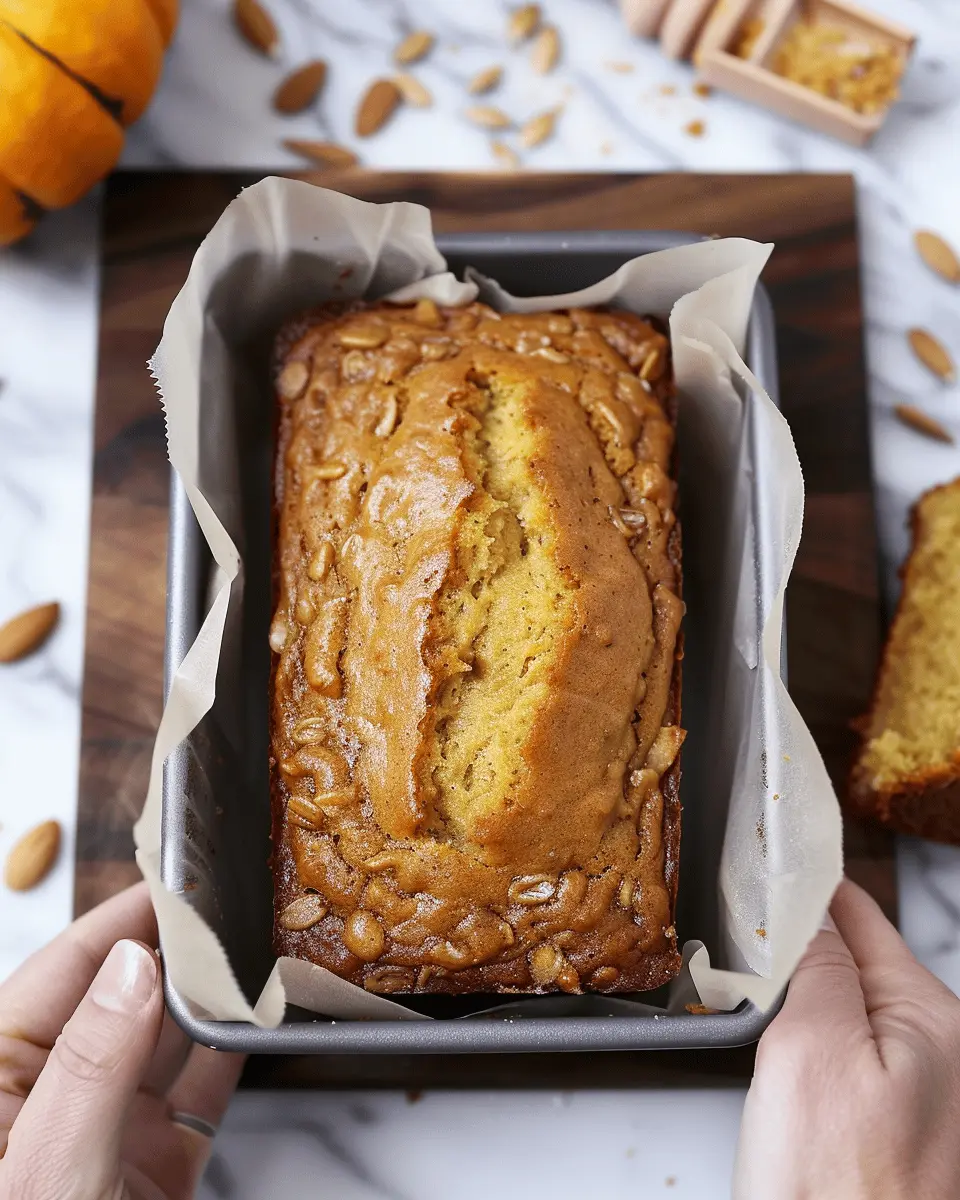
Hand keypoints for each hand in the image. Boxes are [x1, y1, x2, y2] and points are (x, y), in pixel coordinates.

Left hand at [0, 882, 243, 1198]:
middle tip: (232, 903)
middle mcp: (52, 1099)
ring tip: (257, 948)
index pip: (62, 972)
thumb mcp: (49, 1166)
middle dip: (176, 949)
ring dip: (212, 998)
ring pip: (166, 1040)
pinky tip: (260, 1019)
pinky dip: (234, 1054)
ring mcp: (105, 1134)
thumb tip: (133, 964)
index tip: (176, 877)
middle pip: (122, 996)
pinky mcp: (155, 1168)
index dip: (120, 919)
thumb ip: (93, 1062)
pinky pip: (200, 1093)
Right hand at [734, 878, 959, 1198]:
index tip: (779, 851)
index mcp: (934, 1023)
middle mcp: (941, 1059)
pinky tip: (776, 1045)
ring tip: (754, 969)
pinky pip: (845, 1061)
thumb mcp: (811, 1052)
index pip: (863, 919)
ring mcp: (920, 1102)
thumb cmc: (837, 1199)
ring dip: (803, 991)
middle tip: (749, 912)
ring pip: (849, 1013)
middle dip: (806, 939)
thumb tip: (811, 915)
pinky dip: (807, 1039)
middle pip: (860, 964)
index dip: (815, 881)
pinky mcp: (892, 1138)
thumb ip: (816, 968)